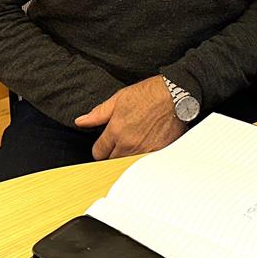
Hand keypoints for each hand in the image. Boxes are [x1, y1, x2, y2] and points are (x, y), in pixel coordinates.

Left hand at [73, 76, 187, 159]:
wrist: (175, 95)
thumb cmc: (150, 93)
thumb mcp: (119, 98)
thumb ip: (98, 113)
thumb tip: (81, 121)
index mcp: (116, 130)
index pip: (98, 152)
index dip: (101, 147)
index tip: (105, 143)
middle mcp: (129, 143)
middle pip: (112, 161)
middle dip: (113, 153)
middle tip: (120, 142)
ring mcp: (144, 149)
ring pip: (127, 164)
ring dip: (127, 157)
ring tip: (134, 143)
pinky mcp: (159, 152)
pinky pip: (145, 162)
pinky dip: (143, 157)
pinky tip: (146, 146)